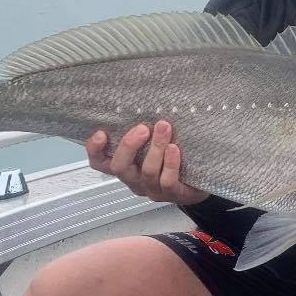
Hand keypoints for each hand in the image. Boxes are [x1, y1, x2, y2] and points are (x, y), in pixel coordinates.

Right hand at [85, 120, 208, 205]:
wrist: (200, 182)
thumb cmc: (173, 157)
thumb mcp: (153, 142)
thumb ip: (144, 131)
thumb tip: (143, 102)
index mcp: (126, 167)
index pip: (100, 163)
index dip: (95, 150)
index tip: (101, 133)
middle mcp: (135, 180)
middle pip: (120, 167)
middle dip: (129, 145)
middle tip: (142, 128)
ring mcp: (152, 189)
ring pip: (147, 171)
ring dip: (155, 147)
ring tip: (164, 127)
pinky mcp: (172, 194)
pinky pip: (167, 180)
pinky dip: (170, 162)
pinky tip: (174, 148)